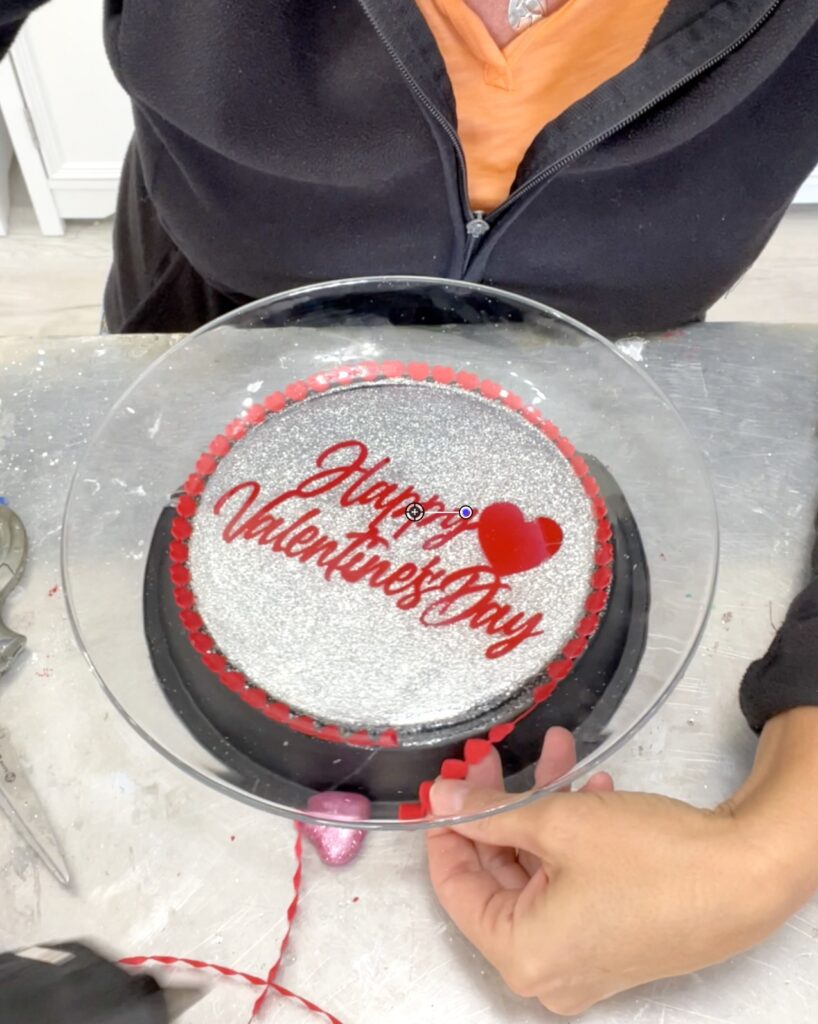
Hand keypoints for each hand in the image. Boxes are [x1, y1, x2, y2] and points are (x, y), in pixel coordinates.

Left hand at [426, 710, 817, 1014]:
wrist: (745, 874)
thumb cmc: (653, 860)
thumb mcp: (556, 821)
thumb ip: (488, 811)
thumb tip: (441, 798)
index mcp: (521, 954)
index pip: (455, 886)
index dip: (447, 828)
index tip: (448, 784)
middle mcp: (547, 969)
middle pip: (499, 874)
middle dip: (500, 806)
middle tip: (494, 758)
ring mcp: (582, 957)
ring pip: (539, 870)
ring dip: (542, 808)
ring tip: (554, 753)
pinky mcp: (611, 938)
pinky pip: (570, 882)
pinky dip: (572, 834)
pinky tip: (590, 786)